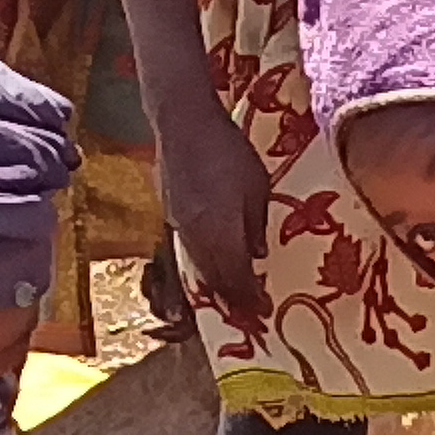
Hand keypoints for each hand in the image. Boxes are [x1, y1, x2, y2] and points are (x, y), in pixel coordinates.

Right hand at [140, 72, 278, 363]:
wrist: (182, 123)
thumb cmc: (228, 150)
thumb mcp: (257, 187)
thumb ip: (255, 225)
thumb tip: (257, 254)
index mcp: (221, 232)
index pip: (236, 279)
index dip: (250, 299)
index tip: (264, 310)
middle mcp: (196, 237)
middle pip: (213, 280)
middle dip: (232, 299)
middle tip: (250, 311)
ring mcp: (178, 227)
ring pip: (197, 268)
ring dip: (216, 285)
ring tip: (234, 293)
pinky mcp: (169, 215)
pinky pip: (188, 251)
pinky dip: (203, 263)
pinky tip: (215, 262)